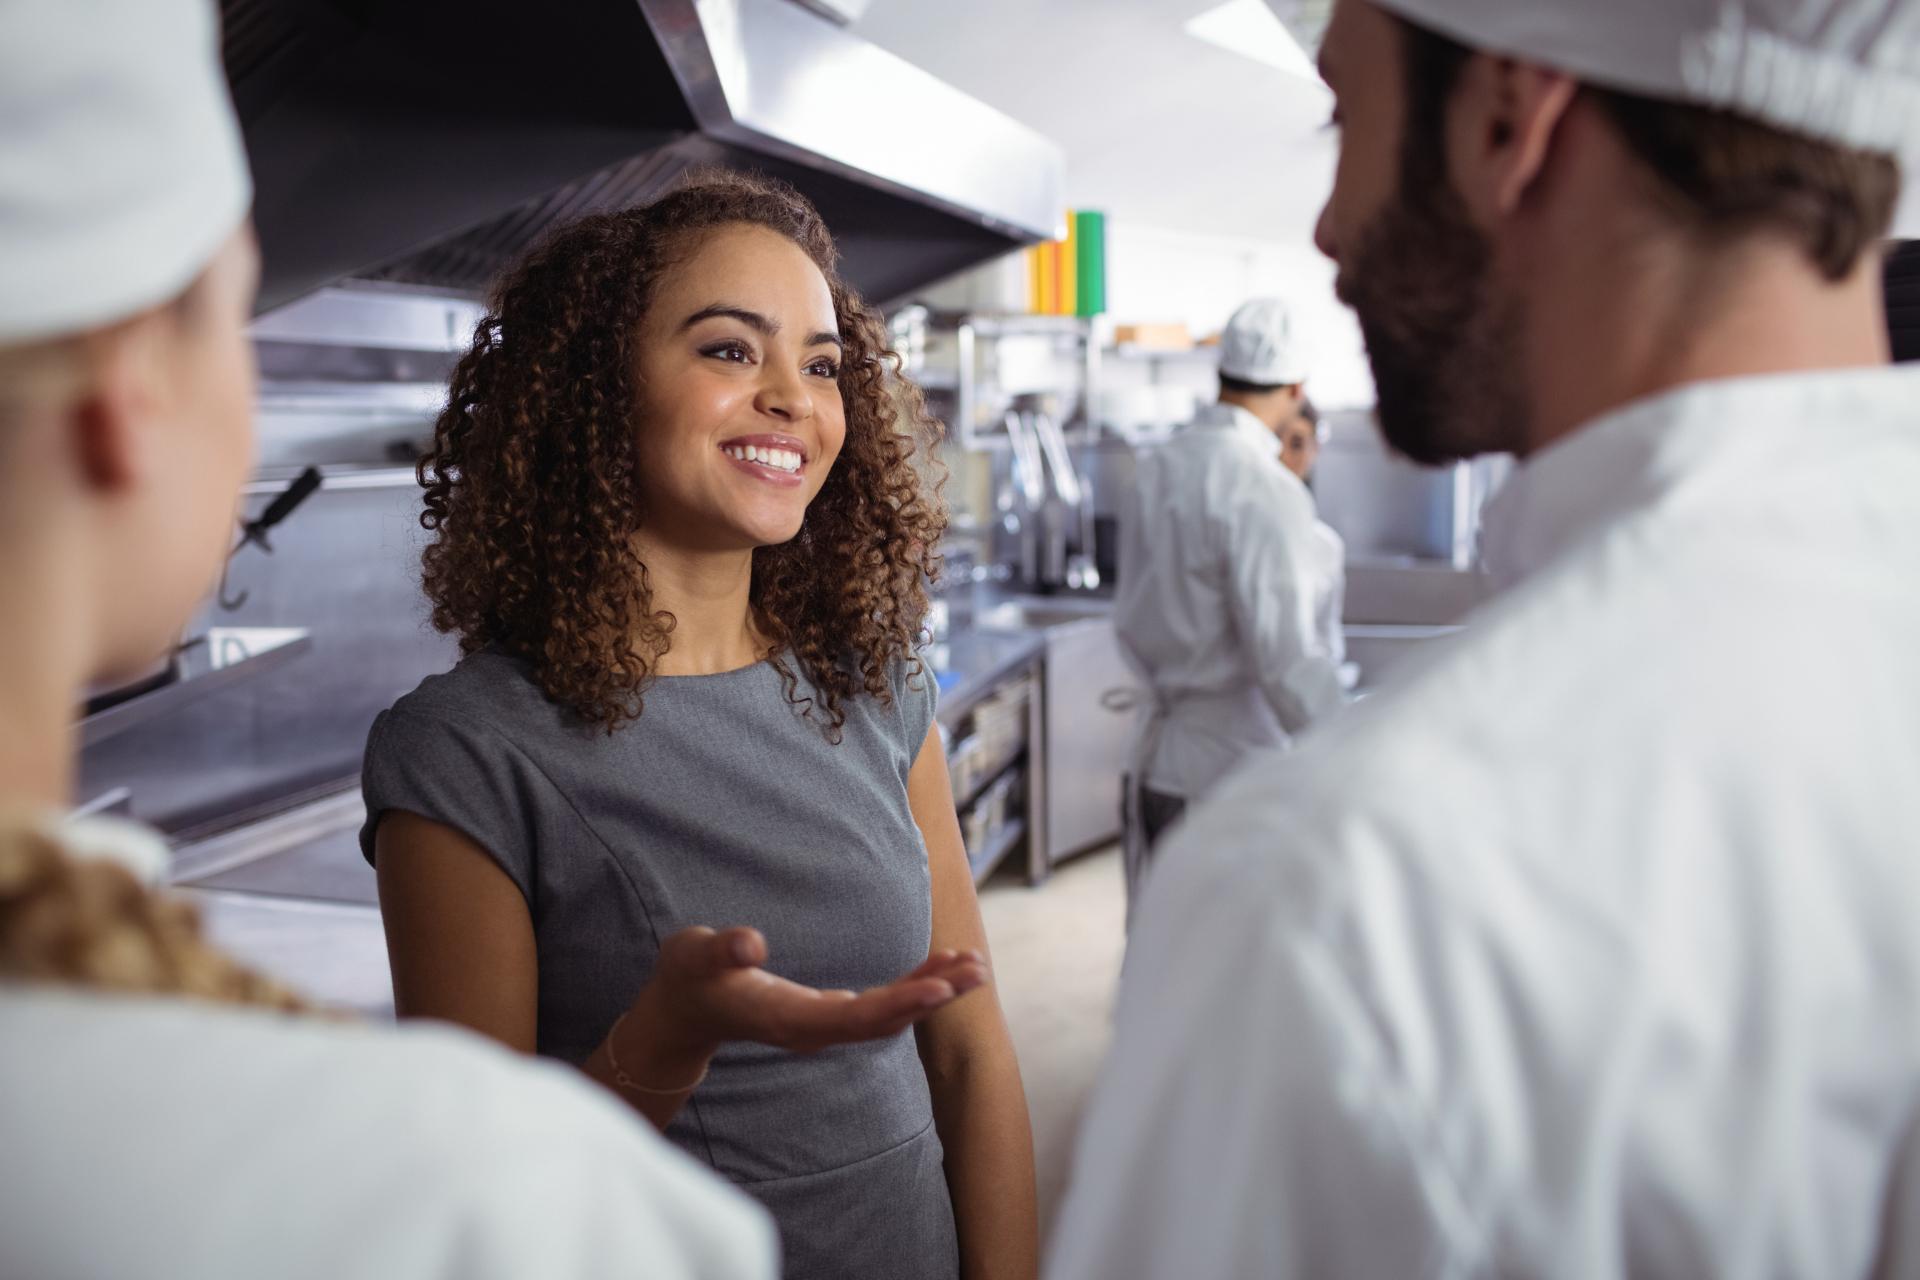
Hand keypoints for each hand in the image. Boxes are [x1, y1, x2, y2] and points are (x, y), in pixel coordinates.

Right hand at [631, 926, 989, 1061]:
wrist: (682, 1012)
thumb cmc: (688, 978)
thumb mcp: (693, 955)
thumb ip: (721, 950)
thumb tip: (752, 942)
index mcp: (787, 1018)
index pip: (853, 1017)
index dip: (899, 1004)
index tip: (940, 989)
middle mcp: (813, 1029)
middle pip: (884, 1020)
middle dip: (932, 997)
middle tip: (977, 971)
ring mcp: (824, 1025)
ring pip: (889, 1016)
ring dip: (932, 993)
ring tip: (975, 967)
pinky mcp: (829, 1013)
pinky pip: (881, 1006)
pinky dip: (914, 988)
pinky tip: (941, 969)